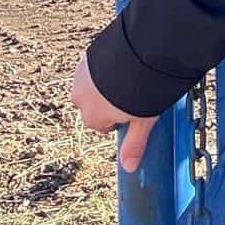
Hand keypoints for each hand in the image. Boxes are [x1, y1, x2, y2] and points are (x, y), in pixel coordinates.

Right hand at [70, 50, 159, 172]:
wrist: (135, 56)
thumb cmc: (139, 91)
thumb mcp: (143, 120)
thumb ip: (135, 143)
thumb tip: (129, 168)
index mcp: (92, 117)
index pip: (102, 125)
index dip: (120, 119)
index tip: (134, 110)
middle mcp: (81, 98)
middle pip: (95, 105)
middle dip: (110, 101)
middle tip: (135, 93)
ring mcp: (81, 76)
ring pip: (93, 84)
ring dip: (106, 83)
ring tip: (130, 77)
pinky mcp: (87, 56)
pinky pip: (94, 65)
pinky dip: (105, 66)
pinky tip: (123, 63)